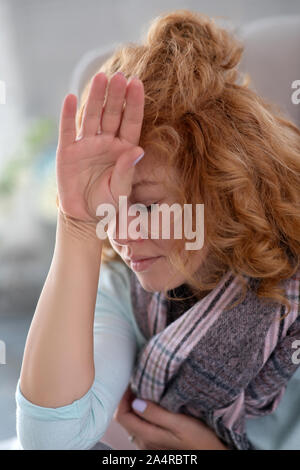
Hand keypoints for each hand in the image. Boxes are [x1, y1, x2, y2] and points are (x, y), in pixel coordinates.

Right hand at [56, 71, 144, 222]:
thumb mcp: (120, 191)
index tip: (138, 84)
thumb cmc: (107, 202)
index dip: (134, 104)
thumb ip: (127, 171)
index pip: (131, 123)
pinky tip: (71, 98)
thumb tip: (138, 151)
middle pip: (112, 114)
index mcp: (124, 149)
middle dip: (116, 96)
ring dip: (96, 98)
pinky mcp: (68, 151)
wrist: (84, 214)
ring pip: (92, 116)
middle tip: (120, 76)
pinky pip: (68, 130)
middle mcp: (106, 142)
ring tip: (101, 78)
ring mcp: (87, 144)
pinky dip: (69, 115)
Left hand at [113, 385, 228, 449]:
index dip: (123, 397)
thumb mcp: (180, 424)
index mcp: (147, 437)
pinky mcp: (158, 444)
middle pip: (127, 419)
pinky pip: (143, 426)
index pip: (123, 416)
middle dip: (128, 400)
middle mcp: (145, 443)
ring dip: (136, 406)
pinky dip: (143, 414)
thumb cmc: (201, 440)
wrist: (214, 454)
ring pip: (134, 422)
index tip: (131, 382)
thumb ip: (156, 414)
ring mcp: (150, 445)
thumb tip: (136, 402)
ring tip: (147, 391)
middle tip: (138, 383)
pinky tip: (155, 406)